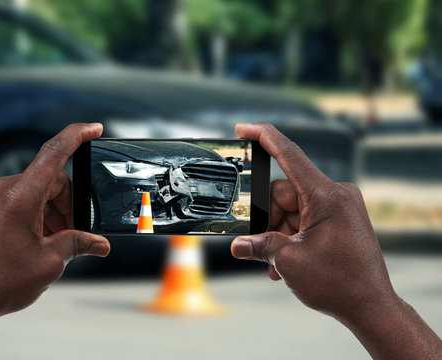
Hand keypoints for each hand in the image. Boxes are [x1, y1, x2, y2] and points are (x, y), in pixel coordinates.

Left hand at [0, 123, 109, 317]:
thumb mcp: (50, 261)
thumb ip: (79, 244)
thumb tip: (100, 244)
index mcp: (20, 196)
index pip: (54, 153)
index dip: (77, 136)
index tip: (95, 128)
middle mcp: (4, 190)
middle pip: (52, 181)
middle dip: (70, 205)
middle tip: (78, 234)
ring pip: (39, 193)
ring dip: (55, 213)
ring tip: (58, 245)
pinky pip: (24, 201)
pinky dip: (40, 216)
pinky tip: (45, 241)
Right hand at [231, 122, 396, 318]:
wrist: (371, 308)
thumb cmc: (340, 283)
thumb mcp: (289, 261)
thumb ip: (259, 246)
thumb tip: (237, 245)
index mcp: (327, 196)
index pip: (290, 155)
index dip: (263, 137)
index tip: (243, 128)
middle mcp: (335, 195)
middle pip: (283, 194)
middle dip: (267, 219)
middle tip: (259, 244)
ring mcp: (338, 208)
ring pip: (291, 210)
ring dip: (278, 235)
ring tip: (276, 264)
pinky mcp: (339, 220)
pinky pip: (304, 219)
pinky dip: (291, 237)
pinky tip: (285, 262)